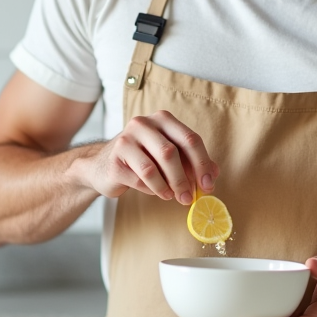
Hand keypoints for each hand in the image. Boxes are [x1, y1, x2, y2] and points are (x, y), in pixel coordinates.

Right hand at [82, 110, 217, 204]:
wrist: (102, 165)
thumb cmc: (142, 159)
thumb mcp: (168, 156)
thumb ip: (191, 162)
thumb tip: (213, 174)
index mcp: (162, 119)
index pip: (189, 139)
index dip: (202, 163)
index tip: (208, 184)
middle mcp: (143, 124)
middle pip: (171, 153)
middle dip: (183, 179)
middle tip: (189, 197)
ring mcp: (125, 141)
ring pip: (153, 168)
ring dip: (167, 187)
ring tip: (171, 196)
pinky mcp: (115, 160)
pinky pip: (139, 180)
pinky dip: (152, 189)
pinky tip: (156, 191)